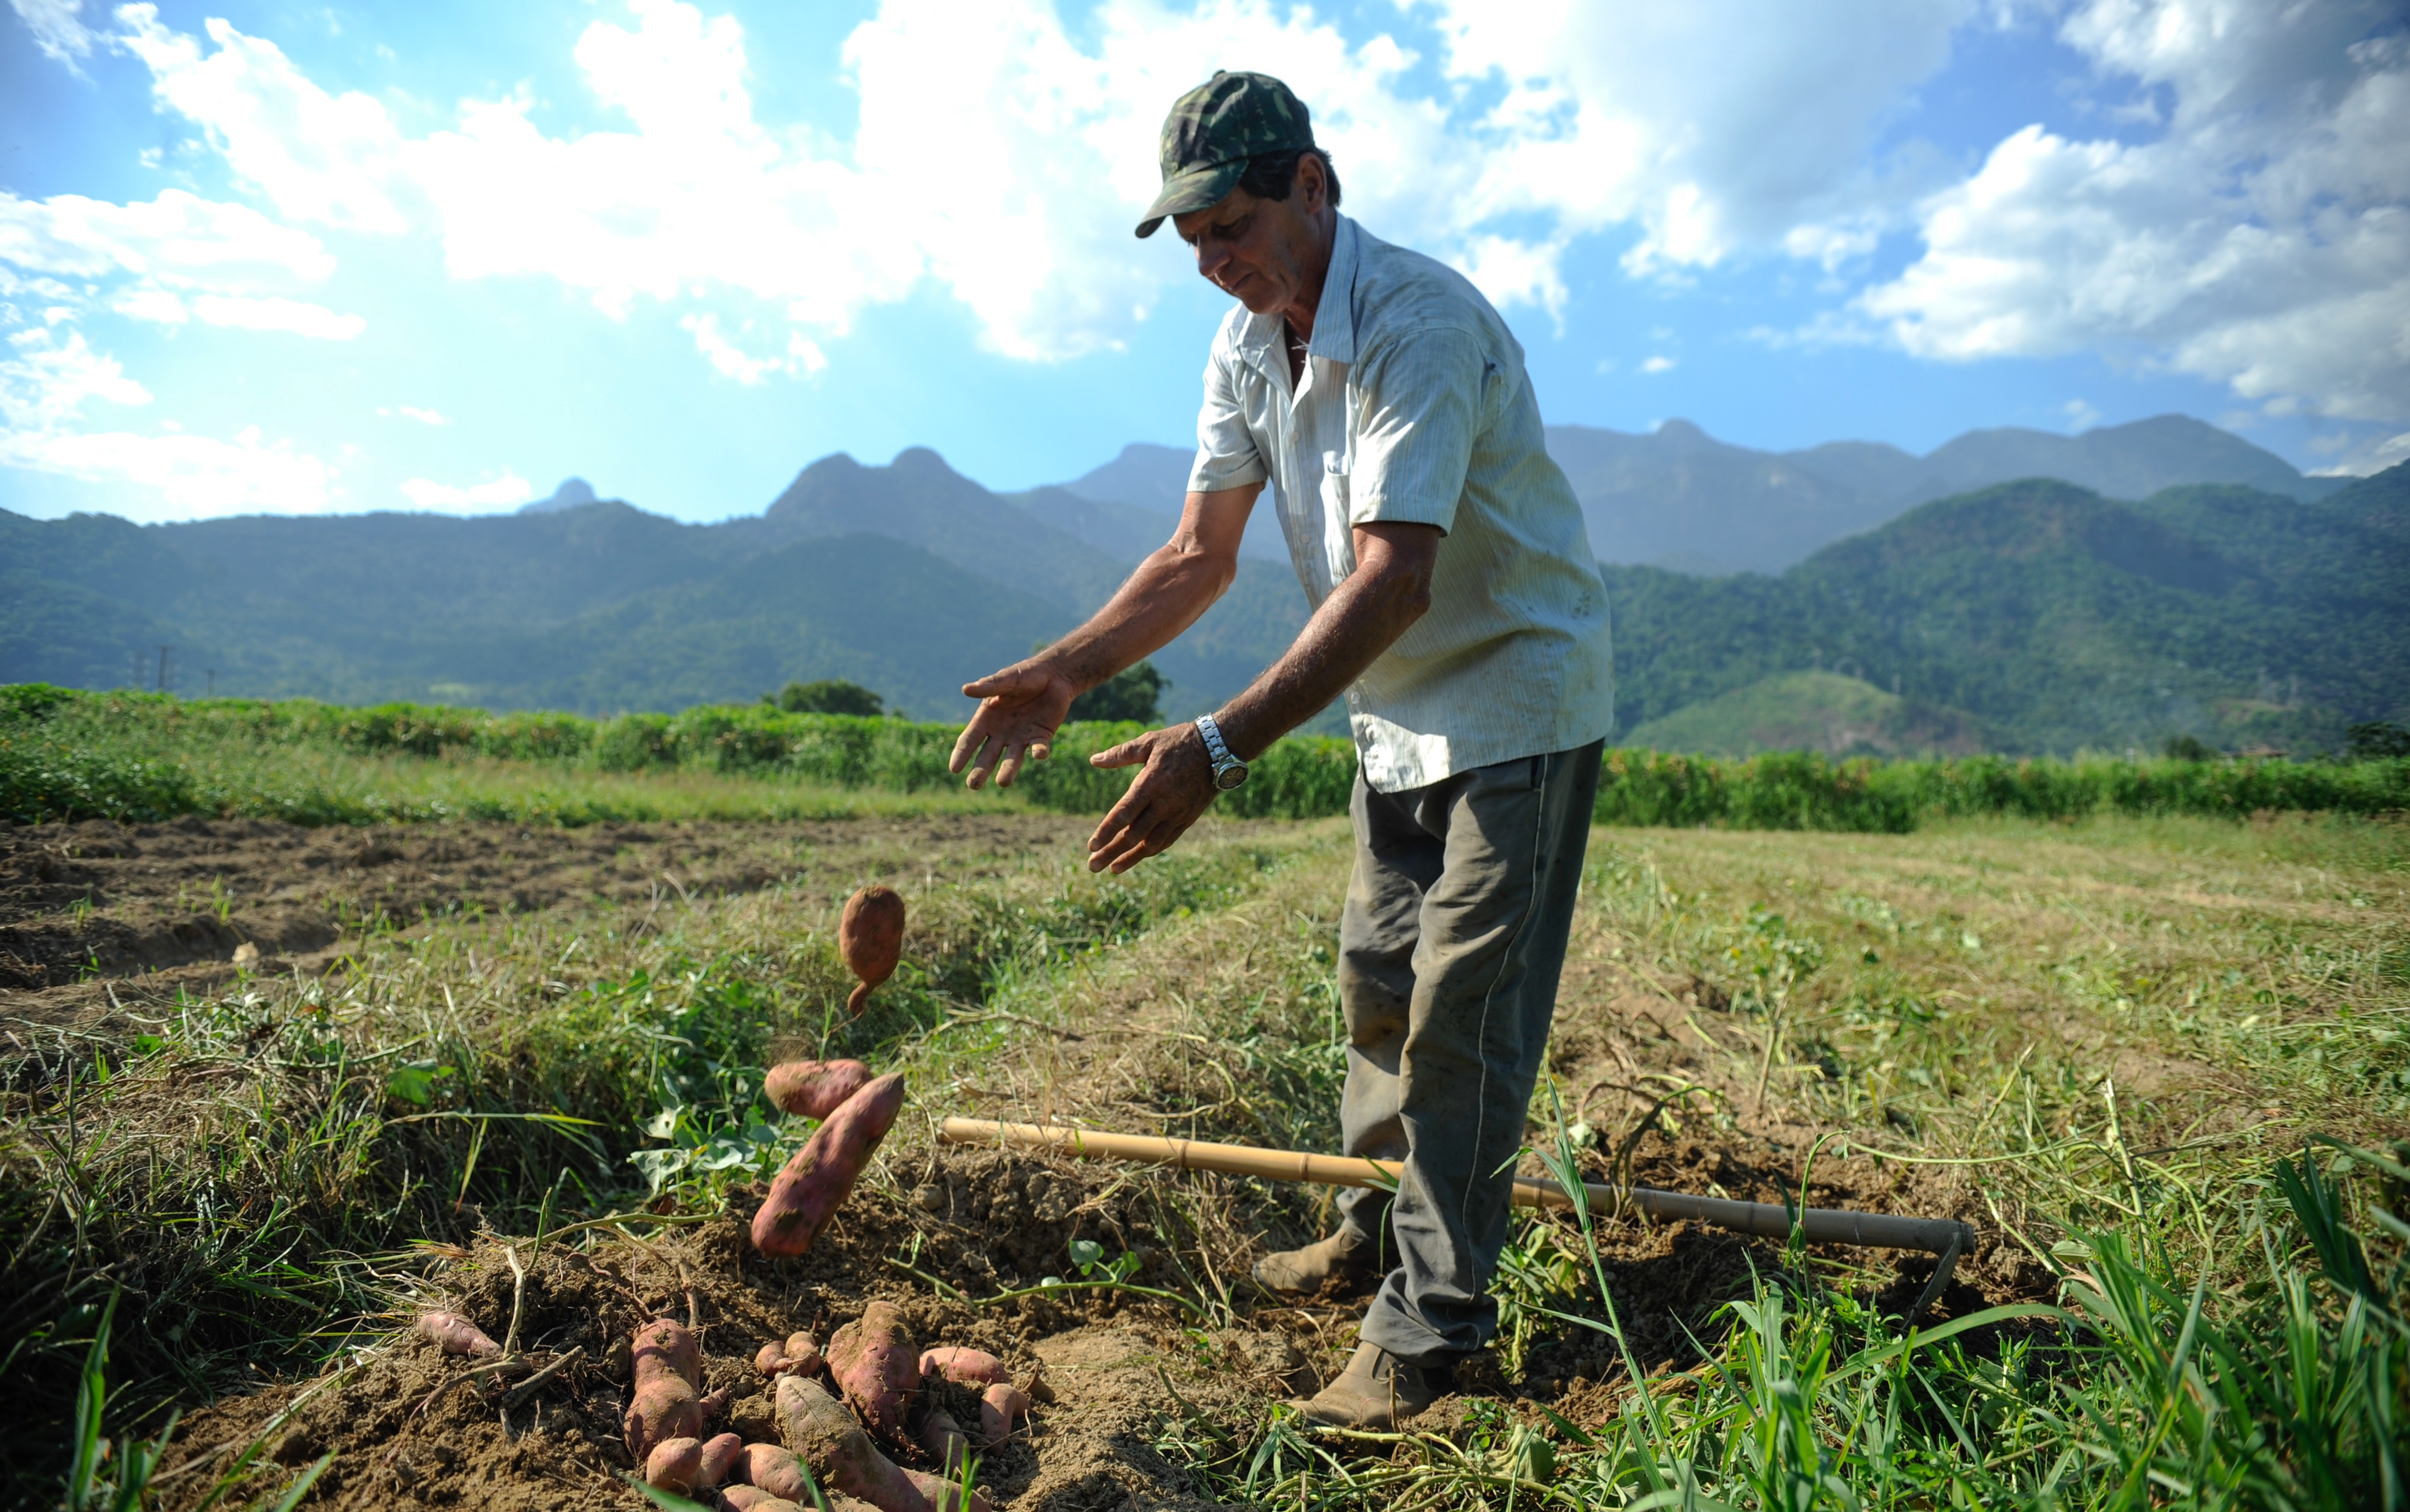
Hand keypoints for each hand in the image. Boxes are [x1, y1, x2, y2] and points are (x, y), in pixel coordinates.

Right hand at [951, 662, 1076, 787]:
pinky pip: (1039, 747)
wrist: (1053, 675)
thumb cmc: (1024, 676)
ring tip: (1002, 782)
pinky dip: (1039, 751)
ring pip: (1012, 759)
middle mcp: (1001, 734)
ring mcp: (1021, 737)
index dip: (961, 754)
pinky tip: (1038, 754)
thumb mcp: (1005, 680)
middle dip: (980, 771)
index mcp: (986, 720)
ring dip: (1008, 770)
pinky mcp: (1041, 736)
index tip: (954, 769)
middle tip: (973, 785)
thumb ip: (988, 686)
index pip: (969, 741)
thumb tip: (966, 689)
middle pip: (987, 756)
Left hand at [1085, 723, 1218, 873]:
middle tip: (1093, 866)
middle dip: (1111, 852)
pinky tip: (1139, 856)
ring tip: (1113, 868)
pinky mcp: (1188, 818)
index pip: (1123, 814)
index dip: (1106, 831)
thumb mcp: (1148, 742)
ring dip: (1131, 858)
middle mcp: (1163, 804)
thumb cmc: (1179, 742)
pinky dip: (1151, 850)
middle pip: (1133, 835)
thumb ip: (1120, 754)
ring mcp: (1177, 814)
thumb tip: (1093, 760)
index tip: (1091, 846)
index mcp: (1150, 784)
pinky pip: (1167, 840)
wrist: (1218, 749)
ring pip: (1151, 844)